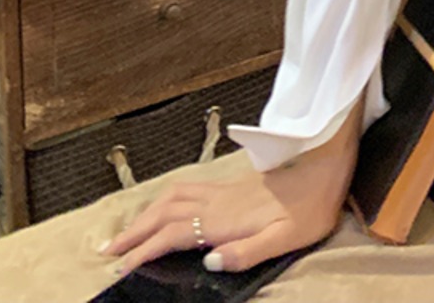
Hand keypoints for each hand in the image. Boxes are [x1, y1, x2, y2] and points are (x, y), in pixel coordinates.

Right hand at [102, 106, 361, 276]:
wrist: (326, 165)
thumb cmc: (311, 207)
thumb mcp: (286, 238)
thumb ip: (247, 252)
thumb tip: (209, 262)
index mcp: (226, 218)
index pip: (174, 235)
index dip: (145, 251)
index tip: (120, 268)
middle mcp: (219, 201)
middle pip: (164, 213)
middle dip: (134, 232)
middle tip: (107, 251)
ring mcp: (224, 190)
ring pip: (173, 197)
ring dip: (146, 213)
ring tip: (126, 231)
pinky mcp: (232, 185)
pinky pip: (187, 188)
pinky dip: (164, 198)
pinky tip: (164, 204)